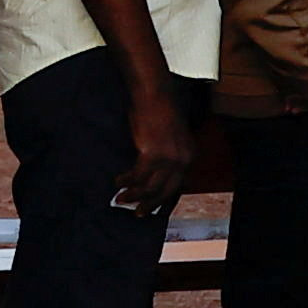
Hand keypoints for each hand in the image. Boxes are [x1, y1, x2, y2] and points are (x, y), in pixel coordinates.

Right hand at [115, 78, 193, 215]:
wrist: (154, 94)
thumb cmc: (159, 109)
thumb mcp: (170, 134)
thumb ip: (167, 152)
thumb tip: (151, 170)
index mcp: (189, 154)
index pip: (179, 185)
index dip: (166, 199)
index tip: (156, 210)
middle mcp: (182, 160)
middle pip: (165, 191)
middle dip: (150, 204)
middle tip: (139, 213)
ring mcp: (168, 159)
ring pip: (150, 187)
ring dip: (134, 196)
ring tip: (121, 199)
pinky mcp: (151, 155)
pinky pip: (137, 176)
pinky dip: (126, 181)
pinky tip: (118, 182)